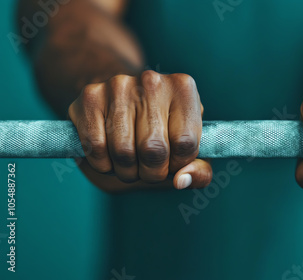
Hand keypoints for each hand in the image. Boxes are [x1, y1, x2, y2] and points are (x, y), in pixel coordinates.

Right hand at [69, 71, 211, 191]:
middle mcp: (152, 81)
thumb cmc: (164, 131)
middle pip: (154, 150)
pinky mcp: (90, 97)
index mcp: (184, 89)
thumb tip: (181, 181)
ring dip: (126, 171)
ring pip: (123, 152)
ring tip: (131, 163)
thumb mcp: (190, 148)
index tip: (172, 162)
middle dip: (152, 173)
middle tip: (149, 169)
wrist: (122, 100)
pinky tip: (109, 156)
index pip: (186, 143)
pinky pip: (96, 148)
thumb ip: (199, 171)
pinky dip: (103, 165)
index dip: (178, 164)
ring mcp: (118, 86)